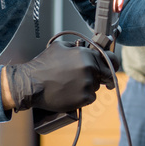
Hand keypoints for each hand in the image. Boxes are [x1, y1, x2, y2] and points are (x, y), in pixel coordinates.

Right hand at [4, 40, 118, 112]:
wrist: (31, 84)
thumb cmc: (43, 65)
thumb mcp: (60, 47)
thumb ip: (77, 47)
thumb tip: (86, 49)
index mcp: (87, 54)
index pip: (111, 59)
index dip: (113, 65)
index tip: (112, 70)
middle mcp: (90, 68)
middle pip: (106, 75)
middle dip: (102, 78)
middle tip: (97, 82)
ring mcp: (88, 84)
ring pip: (96, 87)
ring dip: (88, 87)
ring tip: (71, 86)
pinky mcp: (84, 98)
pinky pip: (90, 98)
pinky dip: (84, 97)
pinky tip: (72, 94)